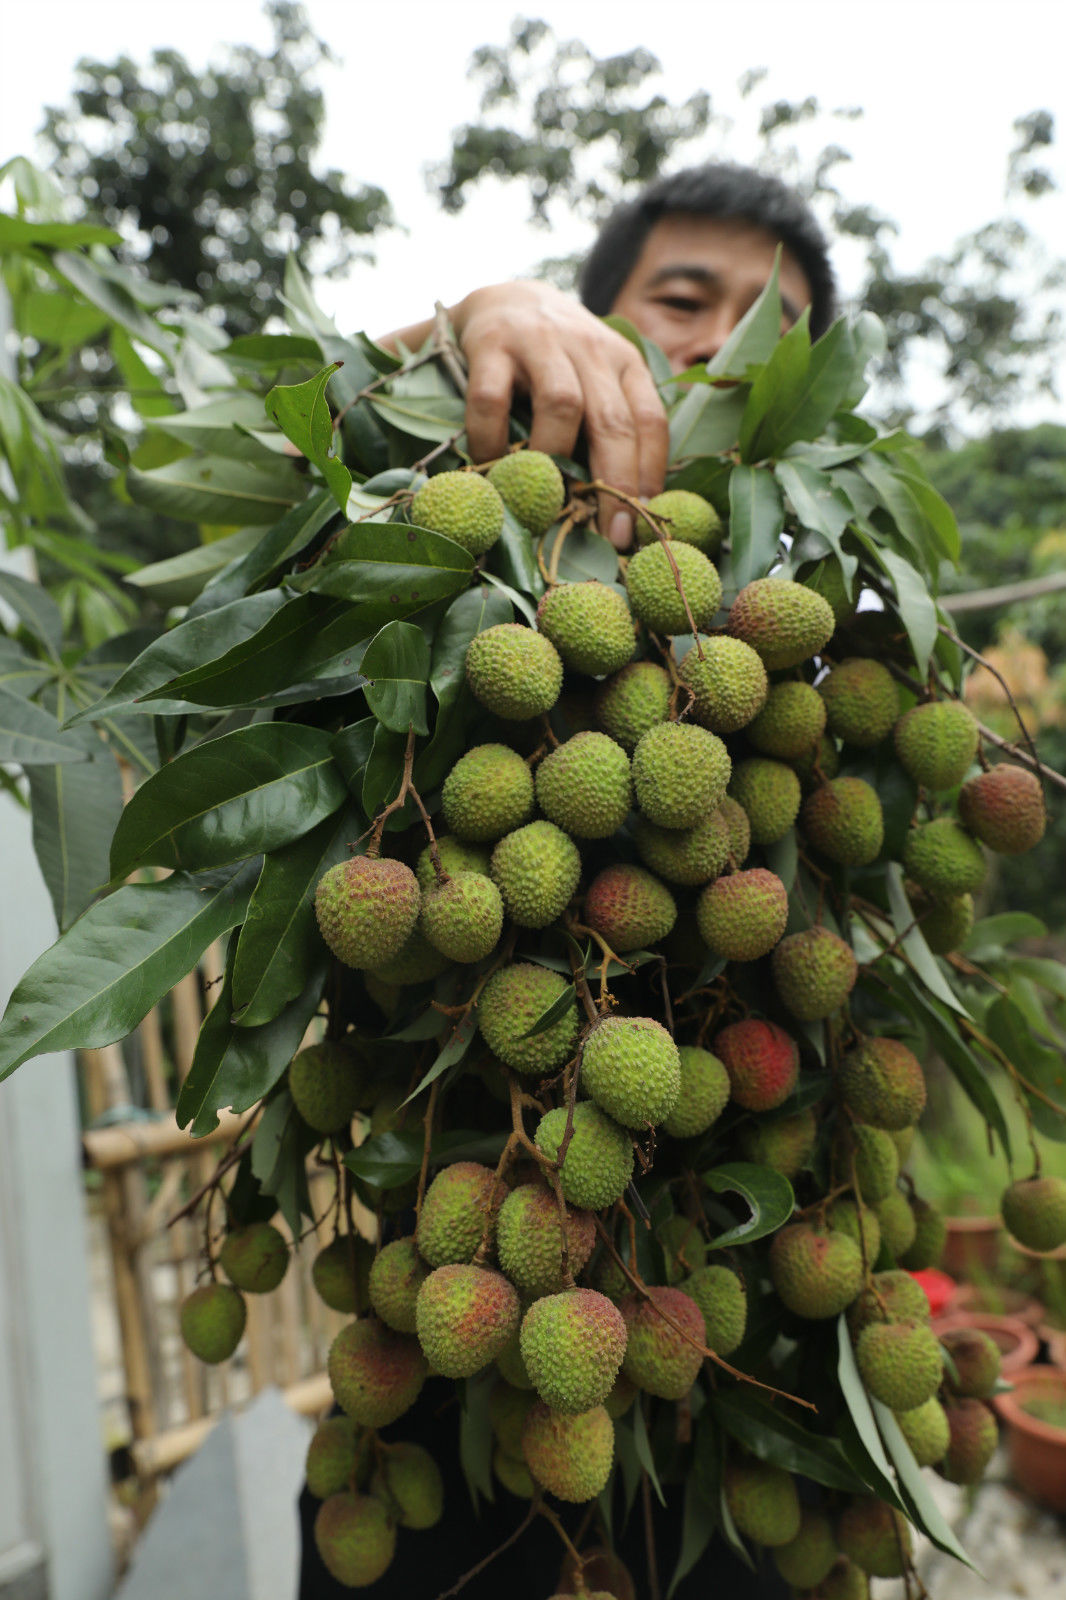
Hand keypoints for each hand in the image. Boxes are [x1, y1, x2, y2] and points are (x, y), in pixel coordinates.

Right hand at [451, 282, 668, 549]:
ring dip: (554, 458)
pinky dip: (490, 439)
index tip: (637, 527)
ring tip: (544, 498)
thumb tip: (626, 511)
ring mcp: (540, 341)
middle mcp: (590, 347)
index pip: (650, 422)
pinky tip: (489, 464)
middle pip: (612, 420)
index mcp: (625, 362)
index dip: (647, 477)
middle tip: (605, 534)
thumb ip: (611, 430)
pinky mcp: (491, 342)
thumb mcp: (597, 383)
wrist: (505, 297)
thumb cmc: (558, 362)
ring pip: (561, 404)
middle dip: (613, 484)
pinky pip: (492, 399)